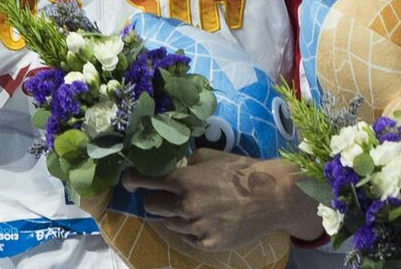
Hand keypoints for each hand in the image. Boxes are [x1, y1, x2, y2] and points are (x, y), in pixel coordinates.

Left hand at [122, 149, 322, 249]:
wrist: (274, 196)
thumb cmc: (246, 172)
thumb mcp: (215, 157)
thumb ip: (190, 162)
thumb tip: (174, 164)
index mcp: (185, 180)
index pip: (146, 180)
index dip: (133, 180)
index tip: (126, 181)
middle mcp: (185, 205)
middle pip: (152, 206)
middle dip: (158, 199)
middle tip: (171, 196)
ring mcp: (195, 227)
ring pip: (170, 223)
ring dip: (177, 215)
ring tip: (200, 207)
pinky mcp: (206, 243)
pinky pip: (188, 237)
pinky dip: (194, 229)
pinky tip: (211, 219)